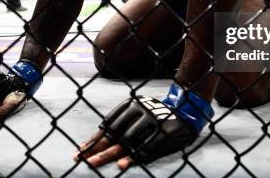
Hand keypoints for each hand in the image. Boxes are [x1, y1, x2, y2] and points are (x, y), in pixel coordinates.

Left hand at [74, 85, 213, 169]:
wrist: (188, 111)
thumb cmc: (157, 116)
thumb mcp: (139, 113)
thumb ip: (121, 125)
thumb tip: (95, 141)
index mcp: (131, 105)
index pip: (107, 124)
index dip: (94, 138)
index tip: (80, 150)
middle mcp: (140, 112)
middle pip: (114, 133)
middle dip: (96, 148)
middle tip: (81, 159)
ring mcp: (152, 122)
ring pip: (126, 141)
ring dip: (109, 154)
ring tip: (95, 163)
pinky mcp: (163, 134)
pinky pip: (146, 149)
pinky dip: (133, 158)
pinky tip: (121, 165)